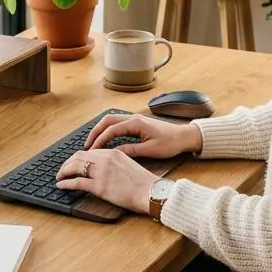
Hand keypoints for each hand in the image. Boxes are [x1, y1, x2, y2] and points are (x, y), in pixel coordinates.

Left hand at [56, 148, 159, 214]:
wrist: (150, 192)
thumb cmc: (143, 183)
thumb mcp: (128, 165)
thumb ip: (114, 163)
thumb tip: (101, 168)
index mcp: (113, 152)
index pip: (89, 151)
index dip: (77, 157)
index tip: (73, 163)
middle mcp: (105, 159)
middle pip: (78, 156)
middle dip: (67, 163)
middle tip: (62, 169)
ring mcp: (102, 172)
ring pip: (75, 167)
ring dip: (64, 171)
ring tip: (59, 177)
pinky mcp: (100, 186)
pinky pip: (77, 182)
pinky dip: (66, 183)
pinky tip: (61, 185)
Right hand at [85, 113, 201, 158]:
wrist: (184, 136)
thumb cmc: (170, 143)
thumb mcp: (150, 150)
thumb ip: (131, 150)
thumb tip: (114, 153)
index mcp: (136, 123)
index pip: (111, 130)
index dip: (99, 140)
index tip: (92, 151)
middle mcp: (133, 118)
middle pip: (107, 121)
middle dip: (95, 132)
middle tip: (87, 145)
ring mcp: (135, 119)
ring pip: (111, 120)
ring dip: (101, 130)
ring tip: (93, 142)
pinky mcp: (137, 123)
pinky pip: (118, 123)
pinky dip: (108, 130)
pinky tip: (106, 139)